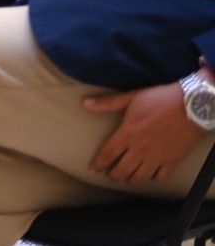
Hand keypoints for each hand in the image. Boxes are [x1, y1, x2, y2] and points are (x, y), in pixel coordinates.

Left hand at [85, 79, 209, 183]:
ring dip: (131, 179)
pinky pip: (160, 177)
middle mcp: (140, 149)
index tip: (93, 168)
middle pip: (122, 169)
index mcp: (127, 134)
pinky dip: (153, 179)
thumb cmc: (160, 100)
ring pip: (140, 176)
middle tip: (109, 175)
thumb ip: (108, 103)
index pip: (108, 153)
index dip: (99, 163)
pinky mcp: (172, 161)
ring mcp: (157, 158)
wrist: (190, 107)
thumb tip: (85, 104)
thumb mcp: (131, 98)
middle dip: (113, 174)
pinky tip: (149, 176)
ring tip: (126, 178)